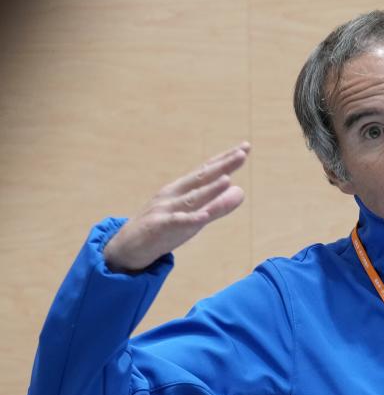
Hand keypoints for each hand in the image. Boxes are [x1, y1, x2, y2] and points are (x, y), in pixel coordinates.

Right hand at [103, 142, 249, 272]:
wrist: (127, 247)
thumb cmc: (164, 227)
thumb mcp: (194, 215)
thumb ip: (218, 205)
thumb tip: (241, 190)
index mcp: (183, 189)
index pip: (207, 171)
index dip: (225, 159)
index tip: (245, 147)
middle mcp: (174, 194)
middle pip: (201, 178)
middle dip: (222, 166)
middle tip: (242, 153)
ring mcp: (165, 210)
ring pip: (191, 199)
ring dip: (209, 189)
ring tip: (227, 179)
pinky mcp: (158, 227)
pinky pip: (176, 223)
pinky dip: (191, 219)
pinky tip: (204, 215)